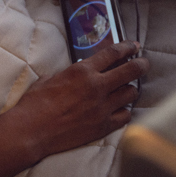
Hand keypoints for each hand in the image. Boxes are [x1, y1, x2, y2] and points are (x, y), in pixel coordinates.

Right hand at [0, 42, 148, 160]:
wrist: (31, 130)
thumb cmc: (36, 103)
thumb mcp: (50, 78)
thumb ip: (70, 74)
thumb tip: (77, 74)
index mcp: (82, 71)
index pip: (113, 53)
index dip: (127, 47)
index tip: (134, 46)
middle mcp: (96, 87)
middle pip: (130, 71)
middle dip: (141, 64)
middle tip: (143, 63)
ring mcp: (102, 107)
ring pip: (131, 93)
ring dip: (130, 89)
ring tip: (127, 88)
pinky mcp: (103, 126)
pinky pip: (125, 116)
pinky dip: (124, 111)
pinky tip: (119, 109)